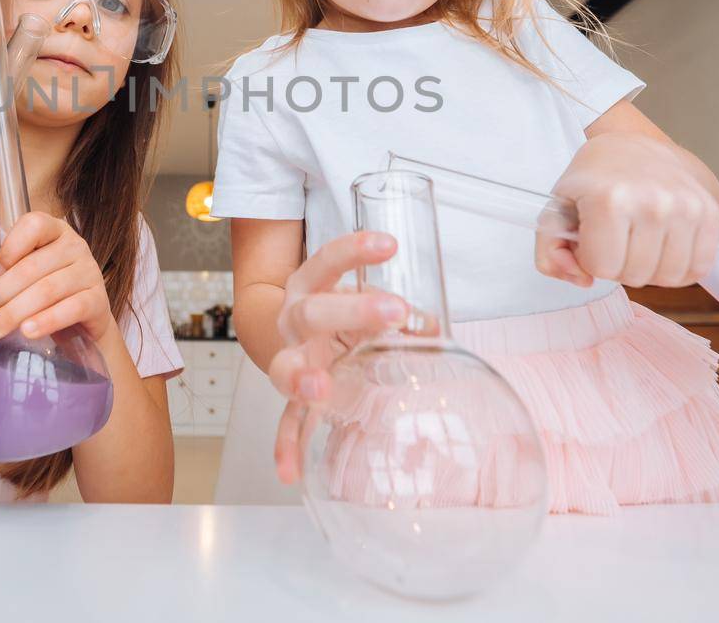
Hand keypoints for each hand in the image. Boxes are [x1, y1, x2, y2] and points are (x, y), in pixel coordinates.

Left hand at [0, 212, 114, 344]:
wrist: (82, 323)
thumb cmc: (47, 292)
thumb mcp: (19, 274)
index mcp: (54, 231)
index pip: (33, 224)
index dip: (9, 248)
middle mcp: (75, 246)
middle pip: (32, 266)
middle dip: (1, 293)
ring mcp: (90, 272)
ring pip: (47, 290)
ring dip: (14, 312)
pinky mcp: (98, 301)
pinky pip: (71, 309)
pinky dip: (46, 322)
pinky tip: (26, 332)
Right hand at [268, 231, 407, 484]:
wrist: (289, 336)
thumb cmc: (336, 317)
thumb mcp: (361, 303)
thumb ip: (397, 316)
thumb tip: (433, 329)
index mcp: (308, 289)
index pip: (325, 262)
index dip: (353, 251)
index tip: (389, 245)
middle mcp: (292, 321)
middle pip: (310, 312)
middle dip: (350, 310)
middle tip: (395, 311)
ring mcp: (288, 359)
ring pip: (285, 367)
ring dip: (301, 378)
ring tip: (319, 388)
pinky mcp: (291, 396)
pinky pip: (286, 423)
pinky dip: (287, 447)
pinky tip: (291, 472)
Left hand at [537, 132, 718, 288]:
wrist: (637, 146)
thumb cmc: (595, 180)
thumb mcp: (557, 208)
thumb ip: (550, 251)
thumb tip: (581, 279)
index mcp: (609, 198)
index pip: (602, 268)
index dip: (591, 260)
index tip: (593, 238)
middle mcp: (652, 202)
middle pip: (636, 276)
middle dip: (620, 265)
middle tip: (617, 239)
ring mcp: (686, 207)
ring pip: (668, 278)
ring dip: (650, 269)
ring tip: (639, 242)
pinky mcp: (710, 212)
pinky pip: (699, 268)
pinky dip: (679, 268)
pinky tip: (663, 248)